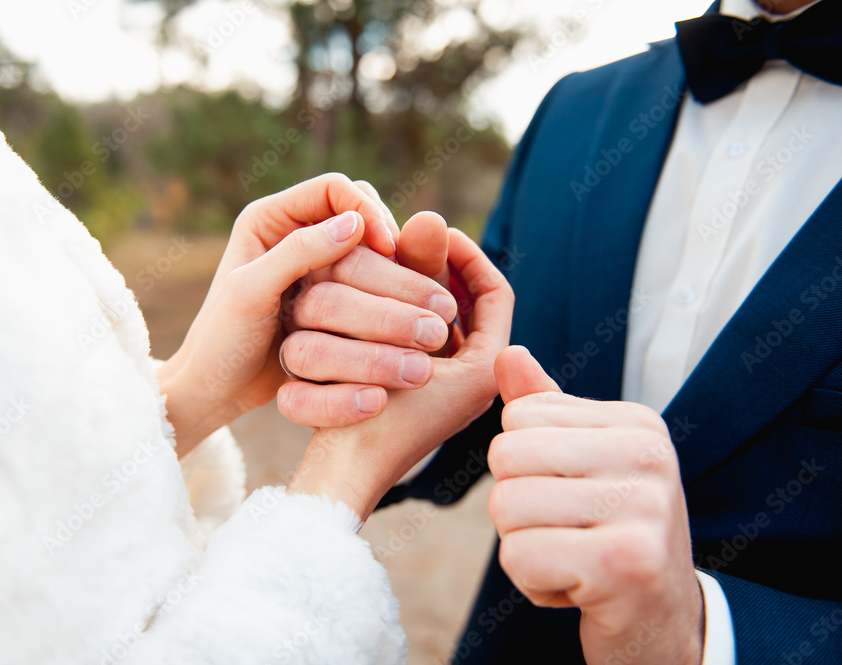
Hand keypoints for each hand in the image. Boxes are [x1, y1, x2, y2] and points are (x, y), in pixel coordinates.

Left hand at [157, 173, 398, 455]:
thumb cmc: (221, 342)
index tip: (388, 248)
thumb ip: (297, 253)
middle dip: (390, 241)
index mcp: (269, 218)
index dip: (367, 210)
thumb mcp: (252, 294)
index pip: (334, 189)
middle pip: (359, 214)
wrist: (215, 389)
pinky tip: (405, 313)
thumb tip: (354, 224)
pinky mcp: (328, 294)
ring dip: (396, 270)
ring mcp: (313, 264)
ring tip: (420, 299)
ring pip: (369, 250)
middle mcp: (293, 233)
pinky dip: (388, 293)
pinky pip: (368, 281)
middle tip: (415, 277)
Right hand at [285, 229, 513, 519]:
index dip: (469, 255)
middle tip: (418, 248)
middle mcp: (468, 375)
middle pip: (470, 302)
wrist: (346, 470)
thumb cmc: (384, 419)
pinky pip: (406, 336)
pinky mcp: (405, 386)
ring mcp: (437, 382)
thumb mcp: (409, 344)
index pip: (495, 293)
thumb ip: (427, 283)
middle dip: (443, 272)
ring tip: (396, 278)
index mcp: (486, 366)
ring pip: (438, 318)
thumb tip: (434, 217)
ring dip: (418, 294)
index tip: (436, 231)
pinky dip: (393, 313)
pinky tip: (368, 300)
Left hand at [487, 346, 702, 664]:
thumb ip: (543, 410)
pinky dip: (533, 584)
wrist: (663, 623)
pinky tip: (579, 589)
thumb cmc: (611, 533)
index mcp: (638, 425)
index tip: (573, 497)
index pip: (518, 416)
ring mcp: (643, 510)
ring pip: (506, 508)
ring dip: (525, 547)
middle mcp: (649, 457)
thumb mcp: (583, 463)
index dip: (524, 466)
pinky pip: (518, 558)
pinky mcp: (625, 566)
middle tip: (568, 533)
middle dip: (516, 506)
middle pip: (506, 457)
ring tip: (574, 558)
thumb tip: (506, 353)